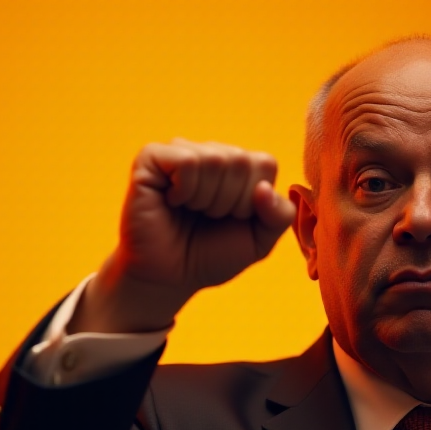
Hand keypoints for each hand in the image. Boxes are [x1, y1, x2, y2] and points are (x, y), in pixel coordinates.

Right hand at [69, 138, 296, 333]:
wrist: (168, 278)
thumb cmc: (210, 255)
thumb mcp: (259, 241)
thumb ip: (279, 216)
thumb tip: (264, 187)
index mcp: (240, 167)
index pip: (265, 163)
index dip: (251, 200)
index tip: (232, 218)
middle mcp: (212, 152)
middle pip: (242, 161)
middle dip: (229, 202)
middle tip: (208, 217)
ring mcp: (181, 151)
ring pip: (215, 159)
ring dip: (206, 199)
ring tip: (190, 210)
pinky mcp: (151, 157)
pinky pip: (186, 161)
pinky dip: (184, 190)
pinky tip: (172, 201)